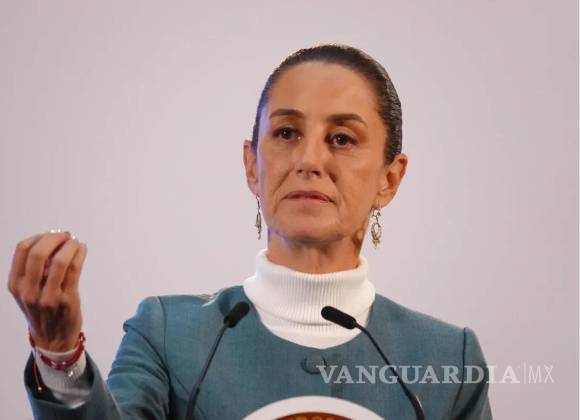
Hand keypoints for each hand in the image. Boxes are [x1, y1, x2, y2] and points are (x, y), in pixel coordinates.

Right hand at [7, 230, 87, 351]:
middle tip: (65, 235)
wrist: (52, 339)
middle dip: (54, 238)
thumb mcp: (27, 292)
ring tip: (75, 242)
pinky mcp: (68, 299)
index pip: (22, 250)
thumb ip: (33, 270)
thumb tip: (51, 240)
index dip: (38, 237)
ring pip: (59, 261)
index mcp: (16, 284)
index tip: (50, 235)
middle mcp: (29, 290)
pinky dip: (80, 254)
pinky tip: (82, 249)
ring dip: (70, 245)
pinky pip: (75, 270)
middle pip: (39, 253)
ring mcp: (48, 296)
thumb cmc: (40, 310)